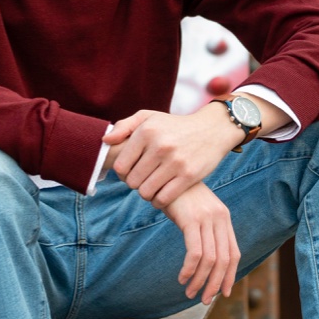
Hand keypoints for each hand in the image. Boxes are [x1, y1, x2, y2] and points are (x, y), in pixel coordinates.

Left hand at [103, 102, 241, 206]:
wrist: (212, 130)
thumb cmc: (174, 126)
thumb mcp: (150, 117)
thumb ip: (125, 126)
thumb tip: (105, 140)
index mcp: (147, 131)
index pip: (121, 166)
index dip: (123, 173)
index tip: (131, 171)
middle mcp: (160, 146)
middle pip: (132, 182)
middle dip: (135, 184)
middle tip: (143, 179)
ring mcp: (175, 162)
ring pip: (146, 192)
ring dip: (146, 193)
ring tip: (152, 186)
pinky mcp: (189, 175)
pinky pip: (163, 198)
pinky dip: (159, 201)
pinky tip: (162, 193)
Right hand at [163, 182, 240, 302]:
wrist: (164, 172)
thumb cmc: (176, 194)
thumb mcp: (195, 211)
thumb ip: (203, 229)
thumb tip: (204, 256)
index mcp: (224, 218)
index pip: (233, 254)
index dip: (230, 276)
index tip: (222, 293)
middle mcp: (219, 218)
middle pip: (224, 260)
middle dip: (215, 284)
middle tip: (204, 300)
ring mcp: (207, 218)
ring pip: (210, 260)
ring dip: (200, 281)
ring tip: (190, 293)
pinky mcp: (192, 219)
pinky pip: (195, 253)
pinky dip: (189, 270)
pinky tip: (182, 278)